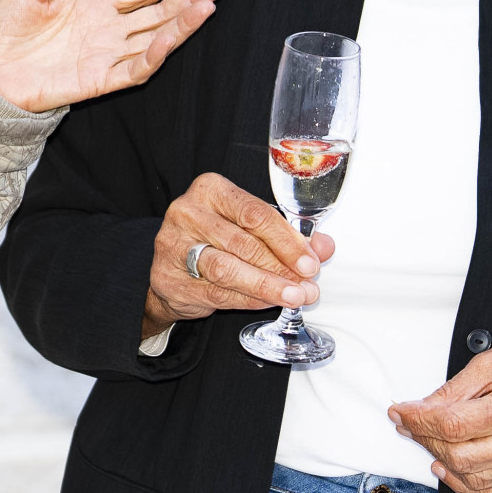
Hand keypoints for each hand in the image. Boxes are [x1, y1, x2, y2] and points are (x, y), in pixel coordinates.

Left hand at [0, 0, 232, 112]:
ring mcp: (107, 54)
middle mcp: (110, 27)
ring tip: (207, 6)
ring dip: (181, 24)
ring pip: (155, 38)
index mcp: (98, 1)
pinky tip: (168, 40)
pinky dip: (153, 56)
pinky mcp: (99, 80)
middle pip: (160, 10)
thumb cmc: (4, 26)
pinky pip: (134, 69)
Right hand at [141, 173, 334, 340]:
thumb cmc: (216, 240)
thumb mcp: (251, 229)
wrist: (171, 267)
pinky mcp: (167, 278)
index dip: (287, 241)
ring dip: (265, 286)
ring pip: (226, 268)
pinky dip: (246, 300)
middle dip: (280, 267)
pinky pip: (215, 292)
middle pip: (243, 242)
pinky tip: (267, 303)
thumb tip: (324, 247)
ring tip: (292, 297)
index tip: (310, 262)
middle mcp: (187, 212)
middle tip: (306, 286)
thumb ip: (287, 236)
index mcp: (211, 190)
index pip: (255, 213)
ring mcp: (173, 245)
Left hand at [387, 328, 491, 492]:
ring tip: (428, 444)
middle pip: (459, 454)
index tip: (400, 413)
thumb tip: (419, 409)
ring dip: (441, 462)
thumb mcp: (488, 363)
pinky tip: (451, 468)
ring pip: (474, 478)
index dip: (418, 421)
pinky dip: (467, 486)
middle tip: (409, 425)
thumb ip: (452, 391)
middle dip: (425, 440)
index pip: (453, 425)